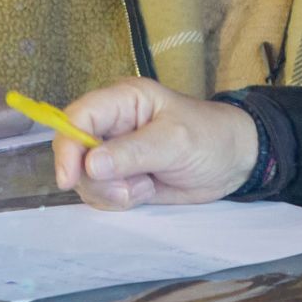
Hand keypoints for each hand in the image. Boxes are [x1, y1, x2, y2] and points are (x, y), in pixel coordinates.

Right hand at [51, 78, 259, 210]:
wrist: (234, 162)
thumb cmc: (210, 137)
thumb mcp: (174, 141)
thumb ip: (133, 152)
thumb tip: (90, 165)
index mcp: (122, 101)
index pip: (77, 117)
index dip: (67, 146)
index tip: (69, 178)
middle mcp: (112, 125)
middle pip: (75, 153)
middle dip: (96, 179)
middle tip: (128, 190)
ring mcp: (114, 153)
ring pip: (86, 179)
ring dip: (110, 193)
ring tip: (145, 187)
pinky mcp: (121, 178)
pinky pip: (101, 195)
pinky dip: (118, 201)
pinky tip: (146, 191)